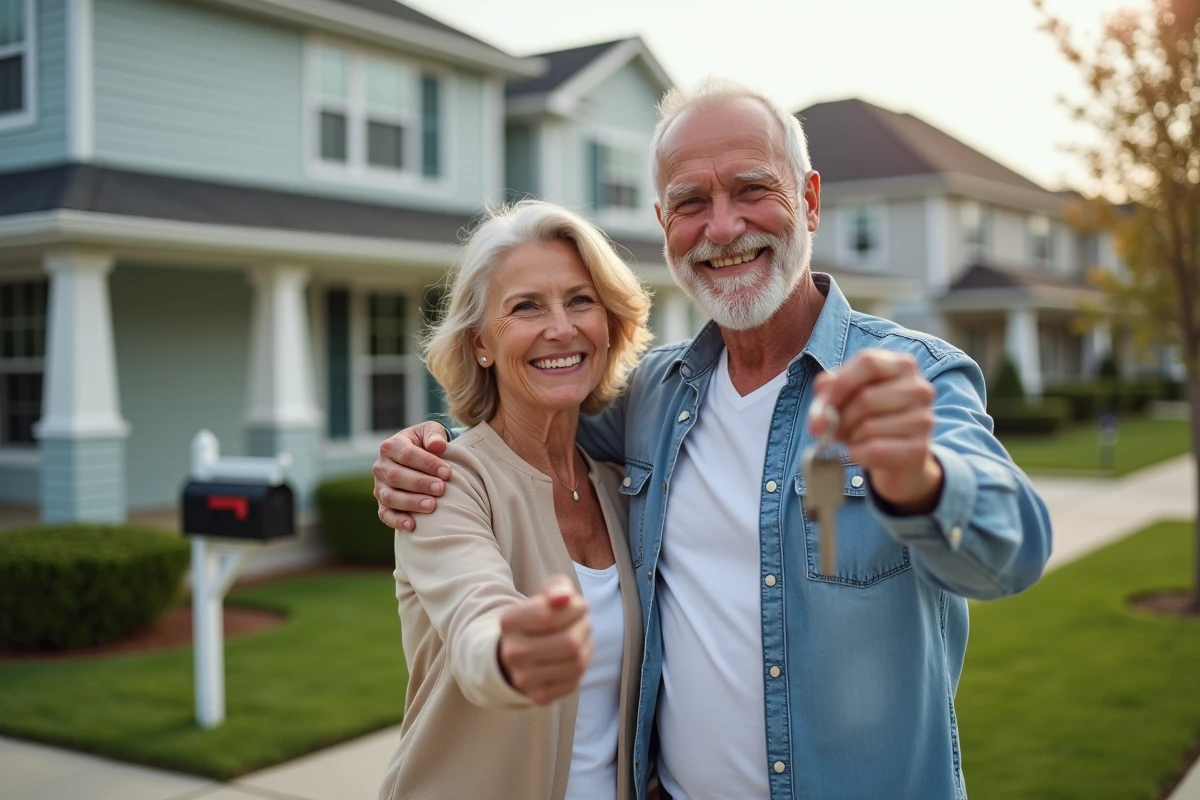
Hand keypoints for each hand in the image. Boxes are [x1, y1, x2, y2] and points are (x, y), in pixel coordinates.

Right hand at [373, 421, 452, 530]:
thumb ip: (434, 435)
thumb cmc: (427, 443)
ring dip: (411, 502)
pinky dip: (397, 521)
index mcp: (391, 446)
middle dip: (420, 483)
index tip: (447, 472)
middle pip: (396, 476)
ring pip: (390, 497)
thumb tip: (437, 446)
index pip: (406, 454)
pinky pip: (385, 514)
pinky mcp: (382, 504)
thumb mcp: (431, 432)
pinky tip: (412, 525)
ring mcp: (380, 487)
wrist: (421, 458)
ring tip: (432, 506)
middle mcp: (381, 466)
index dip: (427, 463)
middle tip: (441, 488)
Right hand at [498, 575, 592, 705]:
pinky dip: (581, 666)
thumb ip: (557, 587)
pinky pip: (575, 680)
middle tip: (583, 622)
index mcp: (508, 621)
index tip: (576, 604)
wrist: (521, 653)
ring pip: (576, 662)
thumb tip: (563, 598)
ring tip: (579, 637)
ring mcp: (523, 678)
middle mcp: (511, 652)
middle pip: (569, 642)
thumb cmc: (540, 616)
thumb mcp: (547, 594)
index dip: (575, 608)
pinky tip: (572, 657)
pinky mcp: (538, 696)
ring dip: (586, 646)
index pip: (550, 615)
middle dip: (584, 628)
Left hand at [810, 350, 942, 514]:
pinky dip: (858, 453)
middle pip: (866, 398)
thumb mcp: (847, 396)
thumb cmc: (869, 418)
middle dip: (840, 418)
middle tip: (832, 430)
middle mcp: (919, 388)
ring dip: (849, 437)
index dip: (840, 384)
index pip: (868, 362)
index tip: (821, 406)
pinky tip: (860, 451)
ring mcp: (924, 418)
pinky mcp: (921, 449)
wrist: (898, 457)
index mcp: (902, 365)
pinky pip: (875, 450)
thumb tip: (820, 412)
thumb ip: (829, 391)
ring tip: (852, 438)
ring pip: (869, 426)